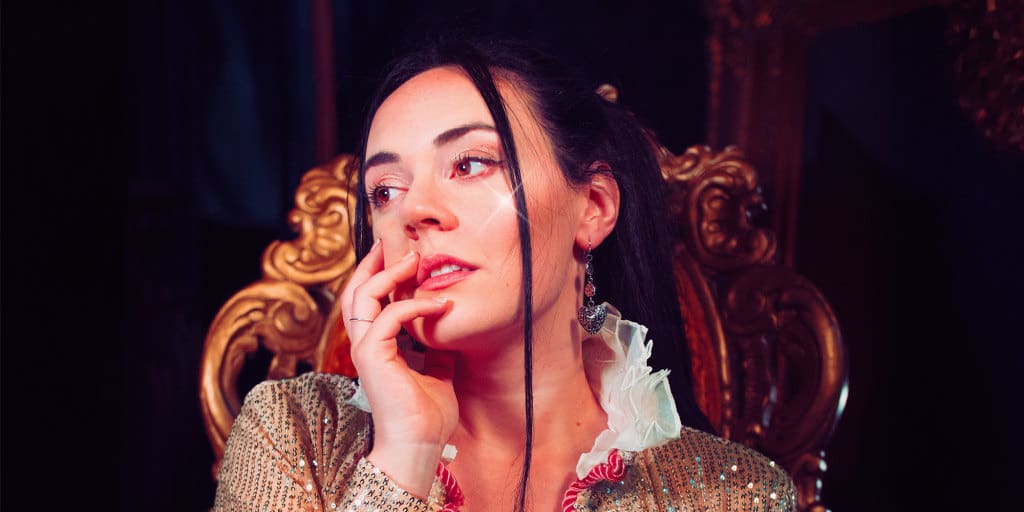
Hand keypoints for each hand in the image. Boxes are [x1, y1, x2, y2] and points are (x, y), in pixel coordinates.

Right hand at [340, 239, 457, 497]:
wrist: (419, 446)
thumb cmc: (427, 415)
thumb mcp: (437, 370)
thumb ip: (435, 346)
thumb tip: (447, 323)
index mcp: (376, 346)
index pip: (369, 301)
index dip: (380, 275)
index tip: (401, 255)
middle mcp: (364, 344)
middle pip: (356, 291)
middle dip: (373, 263)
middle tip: (393, 242)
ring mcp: (365, 350)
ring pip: (363, 296)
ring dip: (388, 274)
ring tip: (413, 259)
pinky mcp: (372, 357)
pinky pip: (389, 317)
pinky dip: (414, 306)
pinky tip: (439, 304)